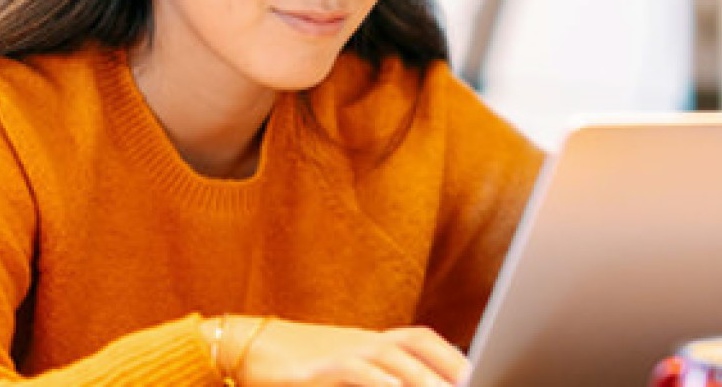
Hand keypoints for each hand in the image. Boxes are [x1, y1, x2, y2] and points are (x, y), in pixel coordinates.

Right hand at [203, 316, 469, 385]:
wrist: (245, 348)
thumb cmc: (298, 366)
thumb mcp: (343, 369)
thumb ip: (377, 377)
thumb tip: (412, 382)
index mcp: (373, 341)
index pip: (422, 340)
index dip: (452, 356)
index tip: (477, 373)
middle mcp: (363, 341)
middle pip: (417, 345)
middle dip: (449, 367)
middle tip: (473, 384)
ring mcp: (342, 351)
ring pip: (393, 358)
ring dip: (422, 378)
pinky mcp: (318, 368)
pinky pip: (355, 372)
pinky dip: (379, 381)